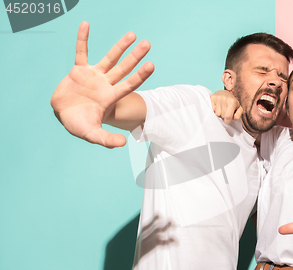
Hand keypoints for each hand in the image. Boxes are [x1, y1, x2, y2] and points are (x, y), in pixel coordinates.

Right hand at [51, 21, 153, 147]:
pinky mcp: (79, 70)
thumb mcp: (93, 134)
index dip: (140, 75)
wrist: (63, 116)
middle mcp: (106, 84)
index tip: (152, 65)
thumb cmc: (80, 125)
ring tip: (132, 35)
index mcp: (111, 97)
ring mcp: (94, 76)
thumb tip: (123, 143)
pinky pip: (81, 52)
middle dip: (135, 57)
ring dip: (120, 47)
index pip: (129, 84)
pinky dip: (83, 39)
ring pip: (109, 58)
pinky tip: (86, 25)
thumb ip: (107, 139)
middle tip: (148, 44)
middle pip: (124, 68)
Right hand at [210, 90, 241, 123]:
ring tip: (222, 108)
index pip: (228, 116)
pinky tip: (218, 106)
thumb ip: (238, 115)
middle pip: (222, 116)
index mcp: (232, 101)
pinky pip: (212, 109)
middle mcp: (225, 98)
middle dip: (224, 116)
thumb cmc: (232, 103)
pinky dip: (215, 110)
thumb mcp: (239, 109)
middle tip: (226, 111)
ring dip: (219, 113)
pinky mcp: (212, 97)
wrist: (225, 93)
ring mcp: (218, 97)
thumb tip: (233, 118)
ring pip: (217, 113)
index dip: (228, 121)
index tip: (228, 120)